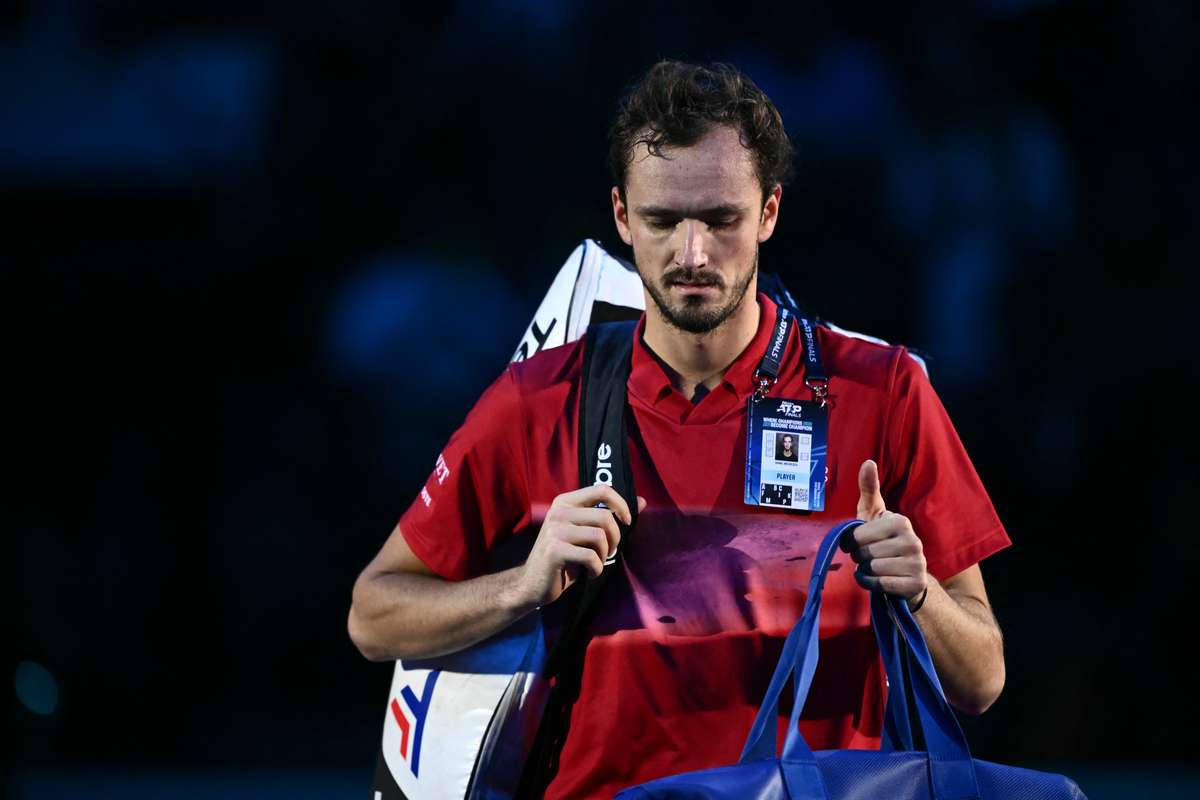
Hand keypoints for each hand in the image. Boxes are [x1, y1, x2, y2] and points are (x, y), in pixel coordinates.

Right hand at [514, 485, 646, 608]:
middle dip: (614, 539)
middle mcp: (558, 512)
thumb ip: (610, 516)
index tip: (627, 522)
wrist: (532, 583)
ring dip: (604, 555)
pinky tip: (589, 573)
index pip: (602, 490)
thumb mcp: (586, 533)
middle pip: (605, 517)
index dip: (621, 504)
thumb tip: (643, 501)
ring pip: (599, 537)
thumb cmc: (564, 558)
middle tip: (608, 552)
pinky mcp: (554, 550)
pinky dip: (596, 569)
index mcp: (566, 502)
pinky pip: (590, 557)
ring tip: (597, 563)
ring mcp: (554, 530)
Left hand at [842, 460, 927, 604]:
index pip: (858, 534)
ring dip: (865, 571)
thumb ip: (868, 489)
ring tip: (875, 567)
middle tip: (868, 557)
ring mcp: (917, 564)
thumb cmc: (883, 541)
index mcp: (900, 521)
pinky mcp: (916, 584)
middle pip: (864, 553)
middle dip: (859, 557)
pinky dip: (870, 584)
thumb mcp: (874, 514)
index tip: (859, 542)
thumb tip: (868, 462)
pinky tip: (876, 580)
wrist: (906, 575)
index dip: (851, 541)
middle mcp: (914, 541)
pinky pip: (879, 585)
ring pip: (872, 569)